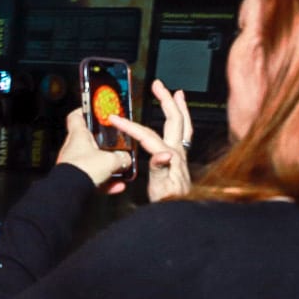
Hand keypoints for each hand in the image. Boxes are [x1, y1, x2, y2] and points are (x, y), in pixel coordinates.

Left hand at [55, 108, 130, 193]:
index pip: (76, 117)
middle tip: (117, 146)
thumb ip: (121, 157)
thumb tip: (126, 159)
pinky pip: (92, 178)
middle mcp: (73, 149)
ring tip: (121, 170)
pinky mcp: (75, 180)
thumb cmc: (82, 169)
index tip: (94, 111)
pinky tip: (117, 186)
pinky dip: (105, 182)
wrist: (71, 191)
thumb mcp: (111, 159)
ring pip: (92, 162)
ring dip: (107, 166)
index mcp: (78, 136)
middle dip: (105, 145)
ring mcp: (73, 165)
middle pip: (89, 141)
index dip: (84, 111)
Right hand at [107, 79, 193, 202]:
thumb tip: (163, 154)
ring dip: (179, 107)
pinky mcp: (180, 160)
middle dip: (165, 100)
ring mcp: (180, 155)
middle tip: (158, 85)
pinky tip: (177, 121)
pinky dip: (181, 122)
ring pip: (183, 125)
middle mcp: (177, 152)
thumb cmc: (170, 204)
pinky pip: (184, 134)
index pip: (147, 135)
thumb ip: (160, 170)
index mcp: (169, 156)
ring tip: (176, 93)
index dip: (129, 126)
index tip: (114, 119)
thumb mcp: (161, 190)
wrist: (181, 214)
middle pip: (173, 119)